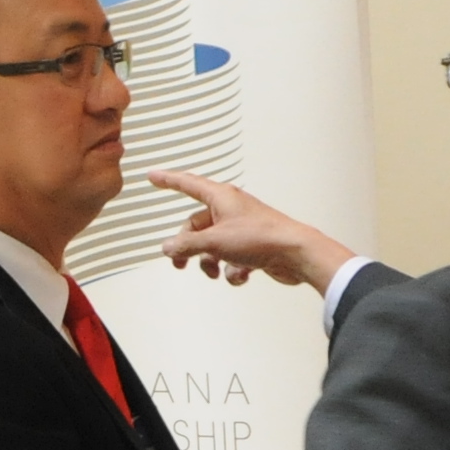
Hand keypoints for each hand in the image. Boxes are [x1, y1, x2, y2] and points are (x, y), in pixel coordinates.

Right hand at [146, 169, 353, 290]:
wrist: (295, 254)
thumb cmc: (262, 238)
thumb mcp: (214, 242)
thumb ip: (187, 245)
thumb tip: (168, 247)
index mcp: (221, 197)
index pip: (187, 184)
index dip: (168, 180)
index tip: (154, 176)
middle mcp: (231, 210)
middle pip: (196, 226)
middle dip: (189, 247)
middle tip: (180, 262)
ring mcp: (241, 228)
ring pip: (212, 245)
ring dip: (210, 262)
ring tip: (215, 270)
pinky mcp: (252, 247)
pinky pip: (230, 259)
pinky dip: (232, 270)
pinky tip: (241, 274)